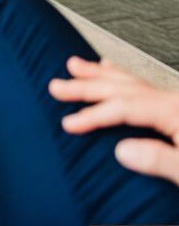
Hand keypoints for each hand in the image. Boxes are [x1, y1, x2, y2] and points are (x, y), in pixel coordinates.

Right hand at [49, 57, 178, 184]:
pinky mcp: (174, 109)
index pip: (124, 108)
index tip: (68, 123)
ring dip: (99, 74)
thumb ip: (158, 160)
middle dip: (86, 86)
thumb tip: (121, 151)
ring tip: (74, 66)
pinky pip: (140, 85)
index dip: (93, 114)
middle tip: (57, 86)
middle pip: (121, 88)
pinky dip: (121, 76)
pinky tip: (110, 68)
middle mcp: (172, 100)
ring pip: (129, 81)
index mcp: (174, 111)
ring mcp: (173, 102)